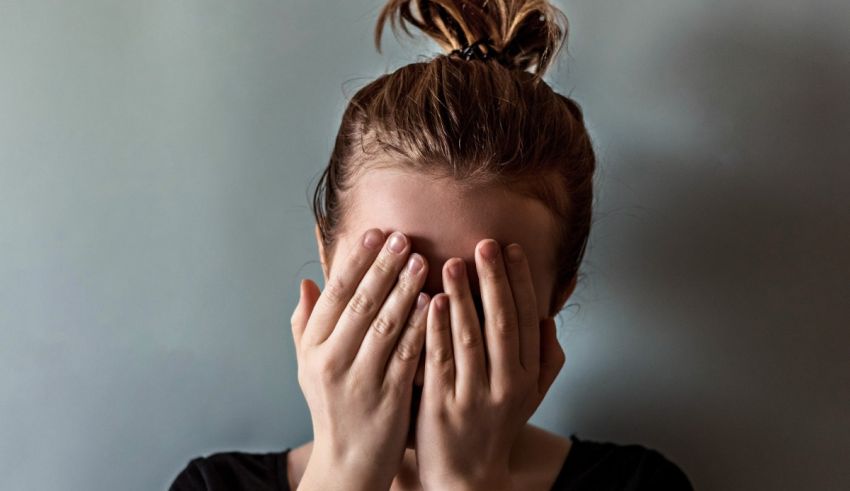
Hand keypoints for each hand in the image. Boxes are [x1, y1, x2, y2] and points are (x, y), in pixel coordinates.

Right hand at [290, 228, 430, 490]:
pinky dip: (421, 326)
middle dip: (382, 267)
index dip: (355, 262)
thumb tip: (307, 282)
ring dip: (405, 290)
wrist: (348, 463)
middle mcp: (332, 361)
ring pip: (385, 324)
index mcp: (313, 348)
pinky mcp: (390, 397)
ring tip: (422, 260)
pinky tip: (435, 302)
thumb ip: (306, 324)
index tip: (374, 234)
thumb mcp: (308, 367)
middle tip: (403, 237)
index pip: (334, 295)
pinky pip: (408, 353)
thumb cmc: (332, 407)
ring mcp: (362, 379)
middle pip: (360, 303)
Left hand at [414, 239, 565, 489]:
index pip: (526, 318)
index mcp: (526, 376)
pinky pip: (439, 360)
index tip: (510, 248)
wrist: (466, 476)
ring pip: (470, 338)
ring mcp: (473, 397)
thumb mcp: (531, 395)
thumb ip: (545, 357)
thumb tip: (548, 316)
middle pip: (502, 323)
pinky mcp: (441, 406)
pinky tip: (429, 301)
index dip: (519, 281)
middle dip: (494, 279)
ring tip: (453, 263)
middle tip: (484, 244)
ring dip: (463, 297)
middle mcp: (505, 385)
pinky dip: (436, 329)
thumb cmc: (496, 425)